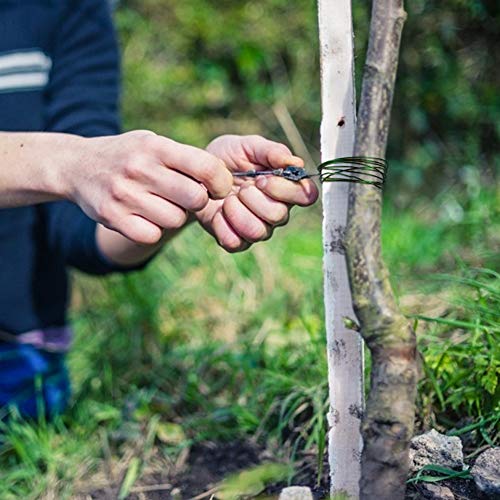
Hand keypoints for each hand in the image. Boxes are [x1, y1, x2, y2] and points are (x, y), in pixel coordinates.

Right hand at [65, 130, 232, 244]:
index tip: (219, 188)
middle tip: (189, 197)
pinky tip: (145, 217)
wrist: (77, 166)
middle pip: (196, 198)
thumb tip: (225, 181)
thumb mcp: (154, 144)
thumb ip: (186, 159)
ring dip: (174, 216)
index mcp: (156, 147)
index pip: (206, 167)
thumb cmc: (130, 156)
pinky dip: (154, 230)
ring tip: (161, 204)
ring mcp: (124, 194)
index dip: (222, 182)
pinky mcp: (112, 217)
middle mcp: (140, 168)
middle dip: (199, 201)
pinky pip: (152, 236)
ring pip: (175, 220)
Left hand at [195, 134, 317, 251]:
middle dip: (255, 199)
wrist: (196, 174)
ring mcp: (258, 229)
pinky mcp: (237, 241)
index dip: (286, 190)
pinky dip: (222, 225)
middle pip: (279, 216)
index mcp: (286, 188)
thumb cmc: (228, 157)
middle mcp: (277, 211)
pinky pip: (235, 242)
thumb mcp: (248, 146)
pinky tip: (218, 212)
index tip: (262, 179)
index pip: (307, 196)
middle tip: (241, 187)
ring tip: (228, 199)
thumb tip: (296, 163)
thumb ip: (272, 151)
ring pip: (259, 232)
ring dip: (238, 212)